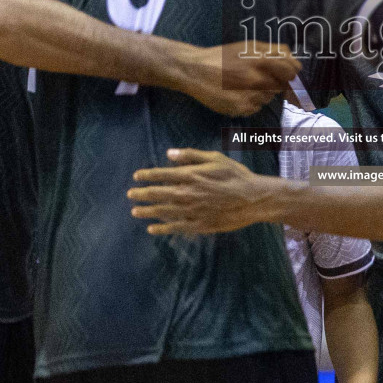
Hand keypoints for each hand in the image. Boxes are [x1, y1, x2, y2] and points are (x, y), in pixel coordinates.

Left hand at [128, 148, 281, 234]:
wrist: (253, 199)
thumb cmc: (236, 175)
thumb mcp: (215, 158)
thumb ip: (190, 155)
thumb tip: (169, 153)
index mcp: (190, 175)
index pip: (161, 174)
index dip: (146, 175)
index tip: (136, 177)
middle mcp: (186, 193)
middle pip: (157, 193)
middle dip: (141, 194)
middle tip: (130, 194)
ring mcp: (191, 211)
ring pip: (162, 211)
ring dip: (146, 211)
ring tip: (134, 211)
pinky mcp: (198, 225)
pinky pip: (175, 227)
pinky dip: (161, 228)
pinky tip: (151, 228)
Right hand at [173, 42, 301, 116]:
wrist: (194, 70)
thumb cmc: (223, 56)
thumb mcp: (248, 46)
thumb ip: (274, 51)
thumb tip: (294, 60)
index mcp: (261, 60)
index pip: (292, 70)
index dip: (294, 74)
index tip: (291, 75)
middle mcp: (257, 79)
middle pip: (281, 86)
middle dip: (275, 84)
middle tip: (260, 80)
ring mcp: (249, 96)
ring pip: (268, 98)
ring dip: (262, 93)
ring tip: (243, 85)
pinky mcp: (240, 109)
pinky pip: (256, 108)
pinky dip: (250, 103)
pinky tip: (236, 94)